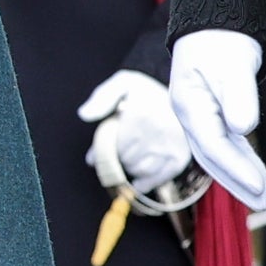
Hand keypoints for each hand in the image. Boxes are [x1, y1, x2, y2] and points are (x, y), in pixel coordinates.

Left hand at [79, 68, 193, 195]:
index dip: (99, 153)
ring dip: (130, 167)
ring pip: (138, 170)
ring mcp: (169, 148)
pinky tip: (139, 179)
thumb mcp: (122, 84)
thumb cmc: (147, 90)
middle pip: (123, 159)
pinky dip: (145, 182)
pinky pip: (156, 179)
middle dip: (116, 157)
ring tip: (130, 157)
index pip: (110, 145)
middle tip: (117, 151)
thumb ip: (102, 98)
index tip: (92, 157)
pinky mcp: (179, 159)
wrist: (182, 93)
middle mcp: (156, 133)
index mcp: (140, 115)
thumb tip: (84, 114)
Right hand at [168, 29, 265, 207]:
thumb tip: (243, 127)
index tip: (260, 186)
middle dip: (237, 182)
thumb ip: (238, 96)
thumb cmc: (221, 40)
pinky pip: (224, 146)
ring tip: (262, 197)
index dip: (237, 169)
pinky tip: (255, 174)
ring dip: (239, 177)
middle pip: (212, 158)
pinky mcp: (210, 116)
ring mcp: (198, 117)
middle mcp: (190, 115)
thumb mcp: (233, 64)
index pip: (213, 146)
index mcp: (189, 104)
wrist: (215, 23)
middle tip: (262, 202)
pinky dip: (240, 162)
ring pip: (218, 155)